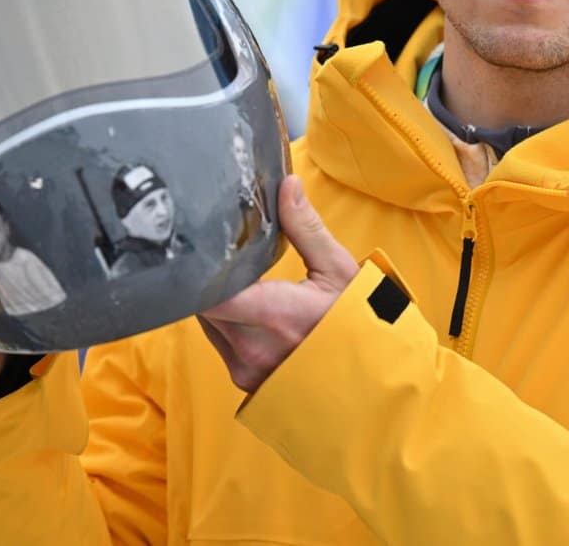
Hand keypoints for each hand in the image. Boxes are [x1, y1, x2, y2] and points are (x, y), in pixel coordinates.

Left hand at [199, 176, 358, 392]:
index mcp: (273, 315)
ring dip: (216, 302)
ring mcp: (246, 369)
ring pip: (207, 324)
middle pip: (201, 304)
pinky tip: (249, 310)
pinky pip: (220, 343)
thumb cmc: (359, 326)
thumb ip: (306, 228)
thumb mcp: (339, 271)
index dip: (197, 269)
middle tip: (221, 254)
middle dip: (208, 279)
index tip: (202, 246)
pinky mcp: (244, 381)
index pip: (205, 292)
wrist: (372, 382)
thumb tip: (287, 185)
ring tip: (239, 281)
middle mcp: (251, 347)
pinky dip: (227, 323)